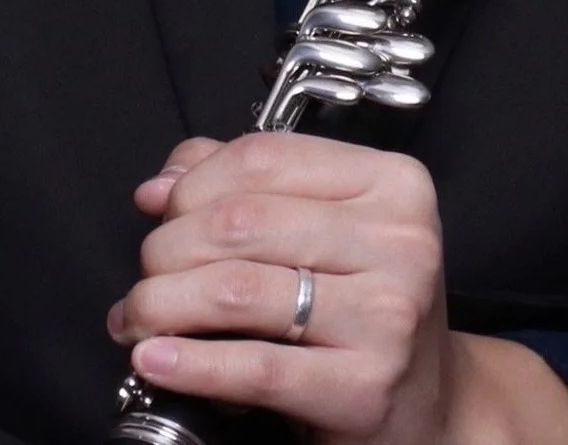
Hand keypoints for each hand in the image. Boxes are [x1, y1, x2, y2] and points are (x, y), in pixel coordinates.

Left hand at [106, 133, 567, 444]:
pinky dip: (190, 364)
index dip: (193, 183)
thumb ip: (250, 188)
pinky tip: (156, 360)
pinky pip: (255, 368)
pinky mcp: (364, 389)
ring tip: (137, 319)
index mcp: (392, 184)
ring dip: (163, 304)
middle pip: (242, 222)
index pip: (264, 158)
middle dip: (167, 248)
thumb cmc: (368, 308)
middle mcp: (399, 243)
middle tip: (145, 276)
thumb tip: (161, 185)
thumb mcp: (327, 229)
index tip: (160, 211)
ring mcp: (387, 316)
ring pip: (237, 290)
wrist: (430, 408)